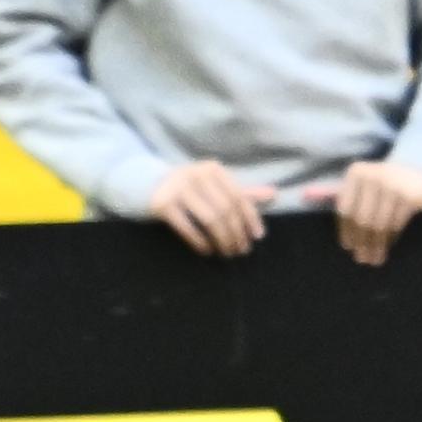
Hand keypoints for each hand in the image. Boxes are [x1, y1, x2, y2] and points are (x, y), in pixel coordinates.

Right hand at [146, 159, 274, 256]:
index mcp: (213, 169)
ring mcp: (177, 188)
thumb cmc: (189, 189)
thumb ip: (242, 193)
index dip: (250, 219)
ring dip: (222, 240)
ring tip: (227, 253)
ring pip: (210, 219)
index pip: (238, 196)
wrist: (146, 186)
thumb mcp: (215, 187)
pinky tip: (207, 251)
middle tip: (241, 251)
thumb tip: (274, 194)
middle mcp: (196, 174)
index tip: (257, 238)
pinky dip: (200, 242)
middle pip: (225, 210)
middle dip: (236, 233)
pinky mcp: (162, 203)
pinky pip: (187, 227)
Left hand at [302, 159, 421, 267]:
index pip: (345, 209)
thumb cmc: (379, 182)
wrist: (416, 171)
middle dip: (362, 242)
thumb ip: (332, 192)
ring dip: (377, 245)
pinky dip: (391, 239)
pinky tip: (389, 247)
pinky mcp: (411, 196)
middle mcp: (374, 177)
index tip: (348, 248)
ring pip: (380, 224)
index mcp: (356, 173)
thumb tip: (304, 195)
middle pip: (362, 219)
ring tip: (375, 259)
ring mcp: (394, 186)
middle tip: (363, 259)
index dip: (345, 231)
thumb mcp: (356, 183)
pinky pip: (397, 224)